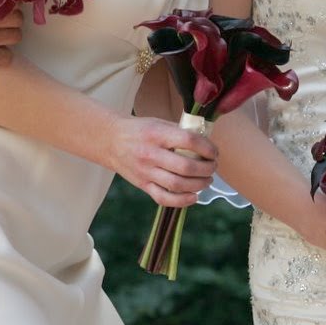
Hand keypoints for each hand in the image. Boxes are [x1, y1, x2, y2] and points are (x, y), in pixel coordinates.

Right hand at [0, 0, 22, 71]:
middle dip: (15, 21)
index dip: (13, 5)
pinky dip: (5, 55)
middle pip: (17, 19)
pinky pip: (6, 56)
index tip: (11, 8)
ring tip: (2, 38)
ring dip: (11, 37)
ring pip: (14, 37)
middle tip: (8, 24)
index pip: (7, 1)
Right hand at [104, 116, 218, 207]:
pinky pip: (163, 198)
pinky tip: (194, 196)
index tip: (214, 152)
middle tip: (213, 167)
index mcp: (157, 134)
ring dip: (199, 185)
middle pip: (186, 167)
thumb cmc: (141, 130)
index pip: (189, 141)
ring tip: (207, 180)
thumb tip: (207, 143)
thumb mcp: (159, 123)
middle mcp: (150, 154)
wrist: (110, 140)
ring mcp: (145, 172)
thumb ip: (181, 132)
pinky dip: (182, 201)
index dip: (207, 148)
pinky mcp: (142, 185)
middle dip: (207, 169)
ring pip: (177, 185)